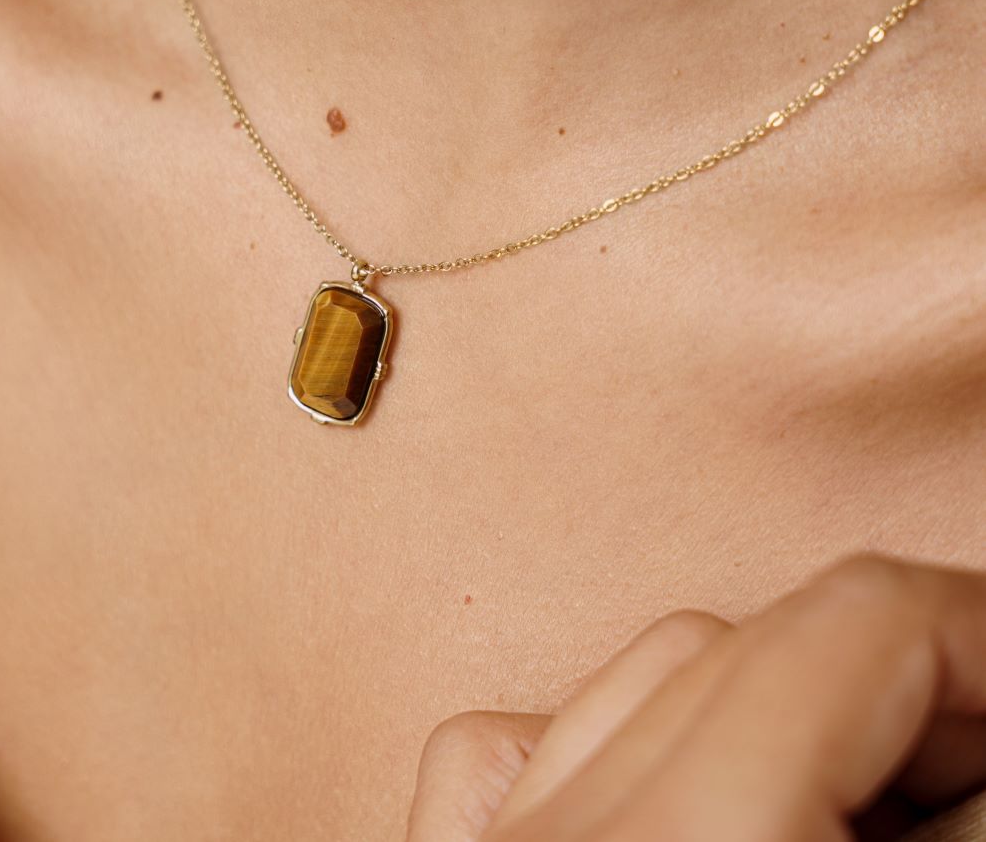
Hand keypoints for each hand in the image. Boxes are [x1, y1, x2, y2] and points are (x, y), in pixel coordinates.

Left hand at [406, 556, 985, 840]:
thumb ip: (965, 833)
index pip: (852, 626)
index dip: (976, 628)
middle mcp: (559, 838)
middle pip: (746, 648)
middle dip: (897, 681)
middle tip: (983, 753)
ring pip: (633, 682)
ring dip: (768, 708)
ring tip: (867, 791)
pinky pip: (507, 754)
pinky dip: (609, 745)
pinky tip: (682, 799)